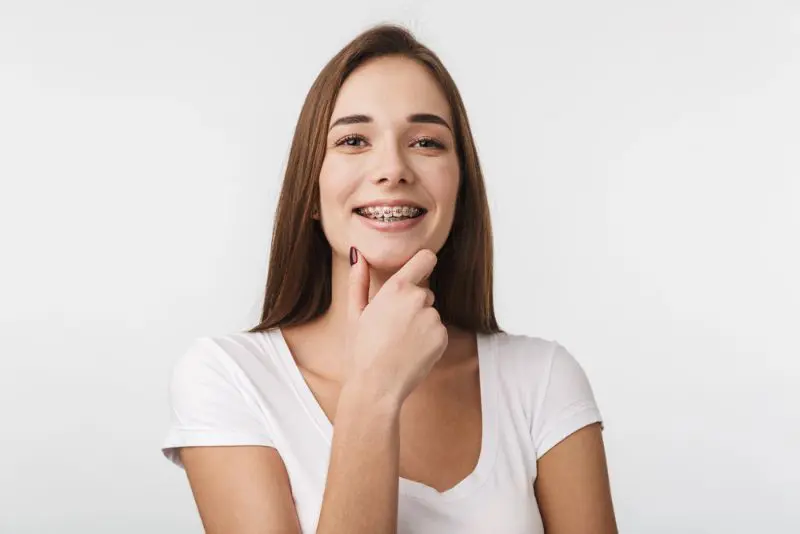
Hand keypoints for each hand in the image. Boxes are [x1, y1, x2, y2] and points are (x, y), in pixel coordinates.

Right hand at [344, 247, 448, 403]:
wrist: (376, 386)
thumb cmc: (361, 351)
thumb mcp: (354, 313)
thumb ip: (359, 281)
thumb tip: (359, 256)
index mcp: (396, 289)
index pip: (425, 259)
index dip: (423, 262)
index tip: (420, 268)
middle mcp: (419, 299)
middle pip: (424, 292)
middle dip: (413, 305)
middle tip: (392, 327)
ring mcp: (433, 319)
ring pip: (430, 314)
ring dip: (420, 324)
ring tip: (400, 343)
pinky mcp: (443, 337)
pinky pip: (438, 331)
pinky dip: (428, 340)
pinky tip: (410, 352)